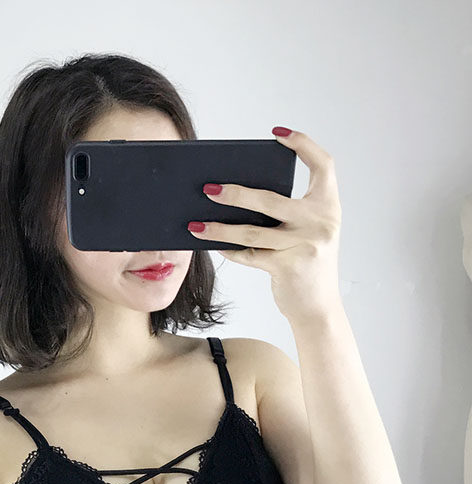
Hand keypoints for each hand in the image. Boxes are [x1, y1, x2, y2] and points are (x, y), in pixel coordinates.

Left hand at [188, 127, 343, 326]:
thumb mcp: (307, 233)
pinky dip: (229, 250)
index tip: (277, 134)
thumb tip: (238, 196)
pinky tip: (211, 244)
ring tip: (195, 224)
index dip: (303, 144)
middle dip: (235, 194)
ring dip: (219, 228)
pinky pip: (249, 255)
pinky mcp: (288, 267)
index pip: (323, 164)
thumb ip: (287, 214)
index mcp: (329, 206)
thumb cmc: (306, 265)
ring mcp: (305, 245)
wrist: (319, 308)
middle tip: (208, 188)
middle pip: (271, 200)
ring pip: (252, 232)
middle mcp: (321, 222)